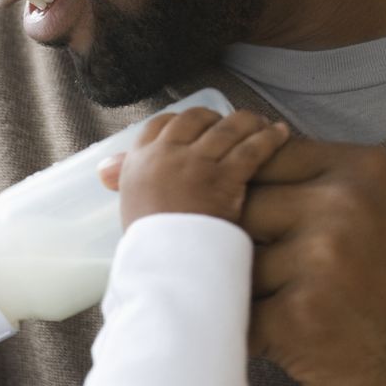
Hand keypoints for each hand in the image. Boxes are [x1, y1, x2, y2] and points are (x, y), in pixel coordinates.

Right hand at [97, 108, 289, 228]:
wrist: (166, 267)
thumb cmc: (149, 245)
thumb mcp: (128, 206)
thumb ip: (123, 180)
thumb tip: (104, 168)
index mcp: (139, 162)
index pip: (160, 124)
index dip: (182, 121)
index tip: (197, 127)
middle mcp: (166, 155)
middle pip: (194, 118)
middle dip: (215, 118)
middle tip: (232, 126)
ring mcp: (195, 163)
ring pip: (227, 128)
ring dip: (247, 122)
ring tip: (262, 124)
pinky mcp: (225, 177)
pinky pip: (252, 148)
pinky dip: (269, 138)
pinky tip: (281, 134)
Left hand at [243, 137, 385, 385]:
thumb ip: (319, 188)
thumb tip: (229, 175)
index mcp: (367, 169)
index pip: (264, 157)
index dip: (246, 193)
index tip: (255, 226)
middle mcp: (345, 203)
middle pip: (240, 204)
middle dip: (238, 243)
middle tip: (271, 281)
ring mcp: (322, 258)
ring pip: (232, 260)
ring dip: (246, 292)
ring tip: (290, 316)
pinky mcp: (299, 317)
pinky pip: (235, 311)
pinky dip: (248, 332)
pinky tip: (284, 344)